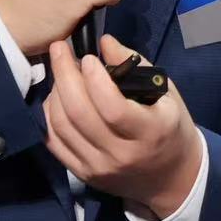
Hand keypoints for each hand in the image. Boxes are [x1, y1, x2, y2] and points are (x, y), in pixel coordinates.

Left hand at [42, 34, 202, 220]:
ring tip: (60, 73)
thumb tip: (104, 42)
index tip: (88, 57)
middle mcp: (121, 154)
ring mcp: (98, 167)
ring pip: (62, 127)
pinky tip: (56, 98)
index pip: (113, 108)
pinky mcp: (83, 174)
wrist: (170, 178)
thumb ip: (136, 66)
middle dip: (64, 75)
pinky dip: (49, 116)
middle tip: (59, 50)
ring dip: (54, 94)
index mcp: (150, 132)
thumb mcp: (167, 94)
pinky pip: (55, 142)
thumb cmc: (170, 129)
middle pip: (80, 114)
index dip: (95, 79)